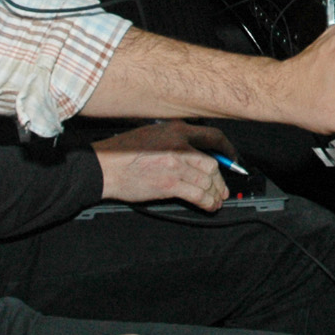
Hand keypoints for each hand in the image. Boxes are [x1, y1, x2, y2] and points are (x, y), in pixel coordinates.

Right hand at [94, 121, 231, 208]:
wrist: (104, 167)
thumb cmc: (121, 151)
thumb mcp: (151, 132)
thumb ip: (174, 137)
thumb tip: (194, 149)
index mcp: (176, 129)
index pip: (212, 136)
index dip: (226, 149)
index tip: (230, 157)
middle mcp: (179, 145)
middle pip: (213, 162)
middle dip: (221, 178)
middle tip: (223, 187)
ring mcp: (175, 165)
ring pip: (208, 180)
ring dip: (216, 192)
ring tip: (217, 199)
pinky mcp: (169, 184)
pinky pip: (198, 194)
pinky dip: (207, 201)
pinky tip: (210, 205)